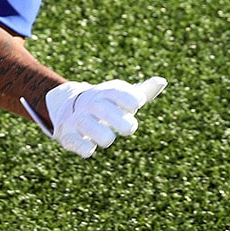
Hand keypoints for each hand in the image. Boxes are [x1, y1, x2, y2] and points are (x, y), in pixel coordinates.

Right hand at [25, 77, 167, 157]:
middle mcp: (90, 104)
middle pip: (101, 107)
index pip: (116, 92)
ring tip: (108, 139)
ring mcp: (77, 119)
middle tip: (131, 128)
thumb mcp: (122, 96)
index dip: (127, 97)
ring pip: (86, 124)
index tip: (139, 103)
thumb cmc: (106, 104)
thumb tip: (162, 81)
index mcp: (105, 93)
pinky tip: (90, 150)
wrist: (67, 108)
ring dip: (99, 133)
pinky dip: (82, 146)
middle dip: (116, 117)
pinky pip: (74, 141)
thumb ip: (143, 91)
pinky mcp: (68, 135)